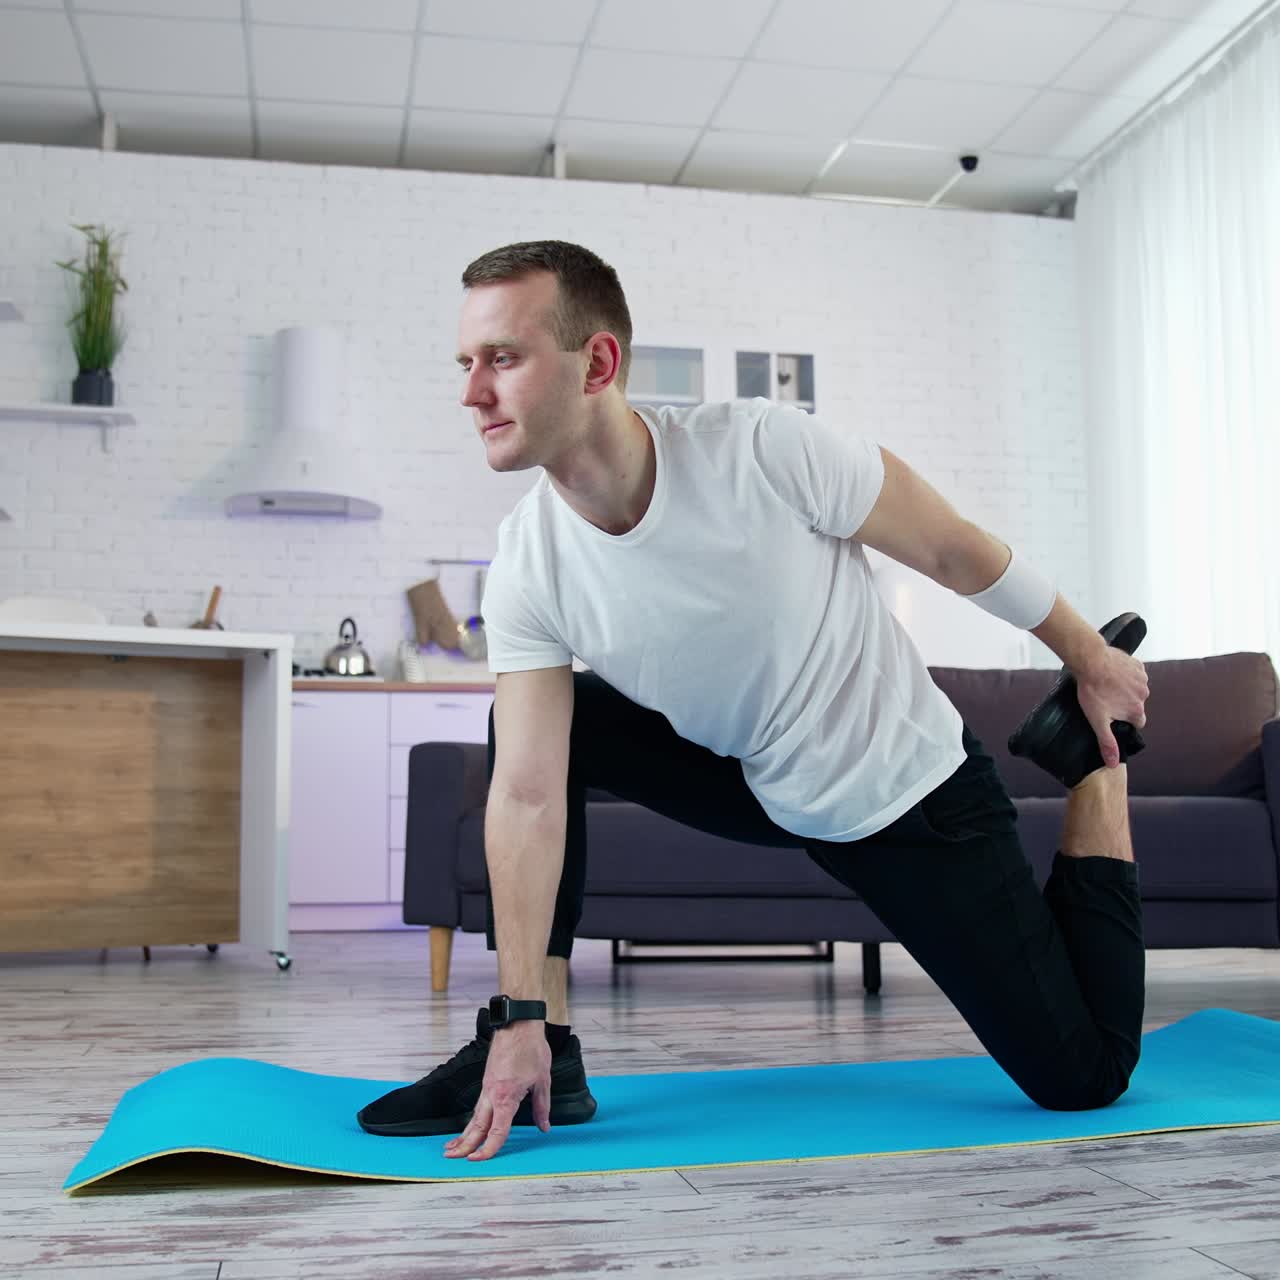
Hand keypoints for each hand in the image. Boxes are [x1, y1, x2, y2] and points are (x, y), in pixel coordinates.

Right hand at [444, 1022, 550, 1161]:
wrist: (518, 1024)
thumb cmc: (531, 1048)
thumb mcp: (542, 1080)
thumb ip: (542, 1106)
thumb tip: (544, 1126)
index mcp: (506, 1097)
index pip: (496, 1132)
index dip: (488, 1150)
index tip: (478, 1161)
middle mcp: (492, 1094)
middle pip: (476, 1126)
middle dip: (464, 1145)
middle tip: (451, 1158)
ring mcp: (487, 1087)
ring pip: (474, 1116)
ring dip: (464, 1133)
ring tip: (452, 1146)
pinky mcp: (487, 1080)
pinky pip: (478, 1105)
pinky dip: (472, 1119)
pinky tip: (471, 1124)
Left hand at [1075, 646, 1148, 767]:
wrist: (1091, 661)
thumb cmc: (1092, 690)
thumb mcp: (1097, 720)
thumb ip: (1107, 742)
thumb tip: (1113, 764)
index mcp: (1136, 710)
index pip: (1137, 722)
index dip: (1125, 720)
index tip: (1113, 716)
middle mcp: (1144, 695)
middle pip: (1136, 704)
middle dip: (1124, 703)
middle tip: (1106, 698)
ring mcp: (1142, 678)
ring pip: (1136, 689)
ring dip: (1125, 688)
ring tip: (1107, 685)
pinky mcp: (1137, 665)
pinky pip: (1135, 673)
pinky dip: (1126, 674)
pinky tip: (1111, 673)